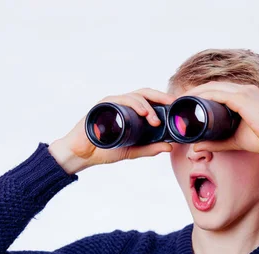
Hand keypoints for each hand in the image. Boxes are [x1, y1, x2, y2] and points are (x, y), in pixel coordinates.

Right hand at [53, 88, 176, 171]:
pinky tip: (142, 112)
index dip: (163, 100)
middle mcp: (122, 104)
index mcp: (130, 111)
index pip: (149, 99)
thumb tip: (169, 146)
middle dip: (160, 97)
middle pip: (144, 93)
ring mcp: (112, 103)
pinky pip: (119, 99)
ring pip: (134, 96)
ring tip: (154, 120)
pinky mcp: (103, 106)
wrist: (82, 155)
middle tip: (172, 105)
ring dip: (147, 106)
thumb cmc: (105, 149)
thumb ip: (149, 149)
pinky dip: (132, 104)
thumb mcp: (132, 150)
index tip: (176, 106)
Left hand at [182, 81, 258, 153]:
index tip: (186, 103)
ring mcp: (244, 92)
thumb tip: (196, 147)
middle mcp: (244, 90)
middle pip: (213, 86)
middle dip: (194, 92)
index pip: (218, 91)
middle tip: (178, 101)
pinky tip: (193, 100)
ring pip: (213, 87)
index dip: (201, 95)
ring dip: (196, 92)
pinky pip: (219, 93)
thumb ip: (216, 143)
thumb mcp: (235, 141)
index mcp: (245, 96)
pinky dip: (204, 95)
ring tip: (181, 100)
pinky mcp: (244, 98)